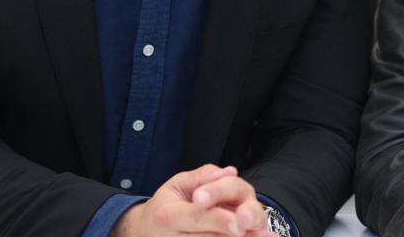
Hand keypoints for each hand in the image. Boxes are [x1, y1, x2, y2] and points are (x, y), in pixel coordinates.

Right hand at [113, 164, 273, 236]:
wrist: (142, 232)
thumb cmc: (166, 204)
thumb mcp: (178, 183)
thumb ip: (204, 176)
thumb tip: (230, 172)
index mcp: (168, 215)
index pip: (199, 217)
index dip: (220, 220)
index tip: (240, 224)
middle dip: (237, 236)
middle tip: (260, 234)